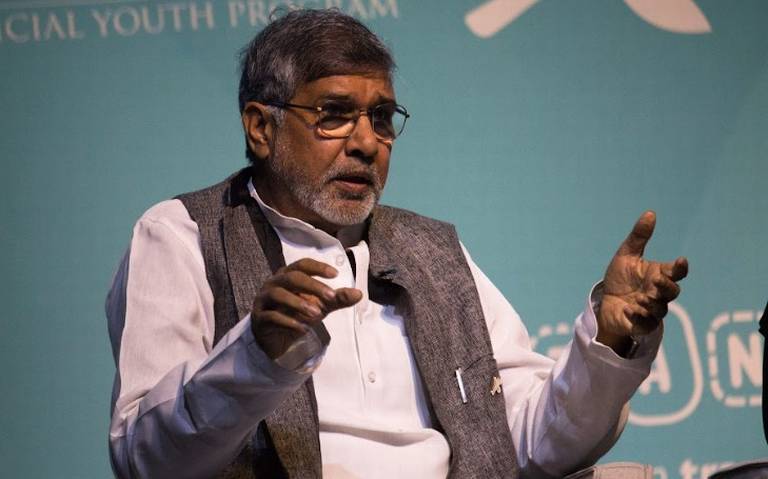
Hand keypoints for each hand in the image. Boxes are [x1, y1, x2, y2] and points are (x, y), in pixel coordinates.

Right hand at [251, 258, 361, 358]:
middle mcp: (273, 283)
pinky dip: (289, 322)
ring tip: (317, 315)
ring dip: (300, 303)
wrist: (274, 337)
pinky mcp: (259, 317)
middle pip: (292, 277)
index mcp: (288, 275)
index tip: (335, 274)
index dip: (317, 267)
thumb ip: (337, 299)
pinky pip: (272, 316)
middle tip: (331, 296)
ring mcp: (263, 299)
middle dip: (312, 285)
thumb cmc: (296, 313)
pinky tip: (304, 328)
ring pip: (279, 295)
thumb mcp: (320, 305)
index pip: (302, 264)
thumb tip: (359, 294)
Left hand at [597, 211, 688, 355]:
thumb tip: (650, 213)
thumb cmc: (620, 279)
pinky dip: (638, 318)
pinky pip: (646, 324)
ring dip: (652, 303)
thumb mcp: (626, 256)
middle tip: (656, 281)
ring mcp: (652, 310)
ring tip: (640, 298)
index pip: (676, 272)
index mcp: (659, 275)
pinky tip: (629, 310)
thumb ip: (639, 237)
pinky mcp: (642, 325)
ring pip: (661, 309)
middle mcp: (659, 293)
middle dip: (666, 286)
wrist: (606, 303)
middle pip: (672, 292)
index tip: (680, 261)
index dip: (680, 267)